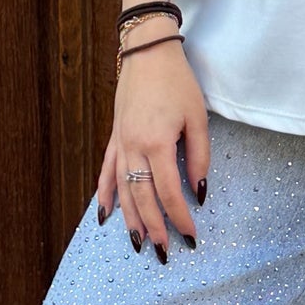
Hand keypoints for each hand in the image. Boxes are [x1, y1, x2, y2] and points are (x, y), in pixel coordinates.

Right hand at [97, 35, 208, 260]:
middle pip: (142, 198)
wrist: (147, 52)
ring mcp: (120, 143)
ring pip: (122, 190)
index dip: (180, 217)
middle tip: (163, 252)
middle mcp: (133, 147)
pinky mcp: (114, 137)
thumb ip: (199, 156)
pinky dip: (105, 194)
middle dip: (154, 227)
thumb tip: (198, 191)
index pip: (168, 192)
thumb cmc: (177, 82)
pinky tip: (105, 215)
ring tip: (138, 243)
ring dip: (129, 219)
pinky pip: (106, 171)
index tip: (191, 235)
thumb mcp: (197, 117)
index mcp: (157, 143)